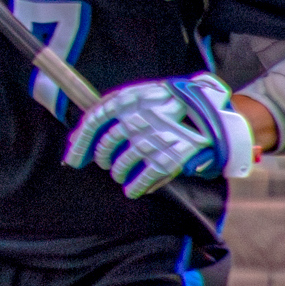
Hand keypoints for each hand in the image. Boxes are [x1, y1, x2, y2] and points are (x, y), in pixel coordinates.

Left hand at [64, 72, 254, 196]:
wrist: (211, 109)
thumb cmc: (170, 102)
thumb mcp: (141, 94)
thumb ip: (112, 108)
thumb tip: (79, 134)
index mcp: (127, 101)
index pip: (92, 123)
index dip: (80, 144)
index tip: (73, 160)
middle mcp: (136, 120)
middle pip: (106, 147)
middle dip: (102, 158)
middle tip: (104, 163)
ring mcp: (152, 139)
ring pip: (121, 165)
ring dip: (118, 173)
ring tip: (120, 175)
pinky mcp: (169, 157)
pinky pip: (143, 179)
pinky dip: (136, 187)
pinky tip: (133, 190)